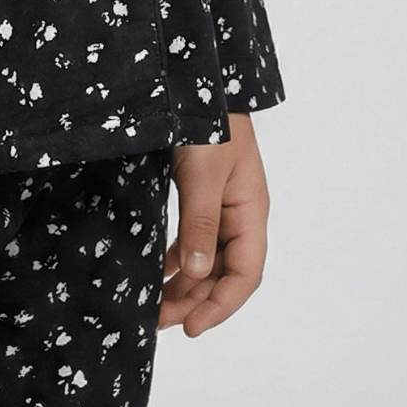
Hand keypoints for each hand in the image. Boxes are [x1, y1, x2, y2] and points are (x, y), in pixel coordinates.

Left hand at [159, 113, 268, 336]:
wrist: (198, 80)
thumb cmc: (209, 122)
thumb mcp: (203, 175)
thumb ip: (201, 224)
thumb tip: (198, 274)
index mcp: (250, 211)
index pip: (246, 274)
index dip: (221, 306)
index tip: (191, 327)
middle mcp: (240, 213)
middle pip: (225, 272)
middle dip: (197, 300)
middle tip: (161, 320)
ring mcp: (222, 204)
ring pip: (209, 258)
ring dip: (187, 283)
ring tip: (157, 305)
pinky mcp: (203, 193)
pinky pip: (197, 238)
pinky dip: (181, 258)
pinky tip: (162, 269)